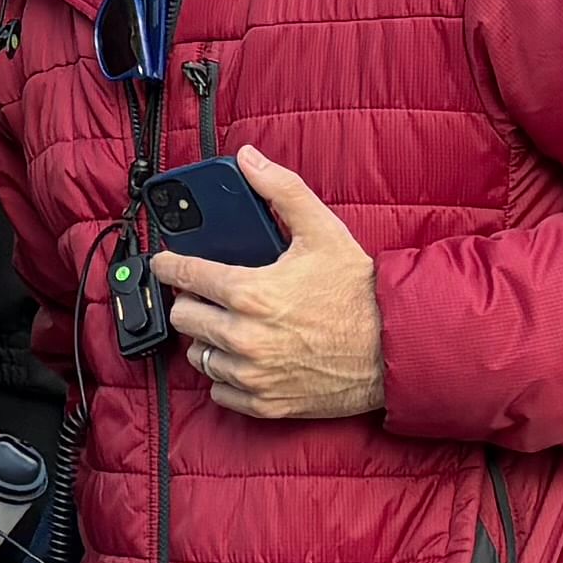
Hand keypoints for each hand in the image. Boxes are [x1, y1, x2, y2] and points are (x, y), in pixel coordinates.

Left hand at [157, 145, 383, 424]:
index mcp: (249, 293)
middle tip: (209, 294)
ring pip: (198, 356)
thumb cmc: (360, 292)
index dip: (170, 264)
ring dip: (208, 340)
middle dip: (192, 301)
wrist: (397, 348)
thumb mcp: (323, 231)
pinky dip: (226, 376)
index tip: (165, 262)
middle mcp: (244, 337)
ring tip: (230, 324)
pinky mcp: (266, 402)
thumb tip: (248, 159)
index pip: (183, 275)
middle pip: (183, 317)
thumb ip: (281, 190)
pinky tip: (245, 358)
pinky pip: (220, 391)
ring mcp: (253, 374)